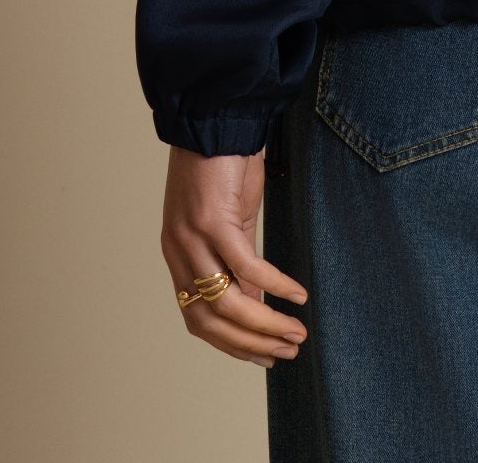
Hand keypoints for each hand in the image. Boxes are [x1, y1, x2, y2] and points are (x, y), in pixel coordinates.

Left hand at [160, 146, 309, 367]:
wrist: (215, 119)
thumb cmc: (223, 167)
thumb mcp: (229, 222)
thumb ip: (236, 264)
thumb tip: (255, 304)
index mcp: (179, 256)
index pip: (198, 319)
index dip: (230, 345)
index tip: (263, 358)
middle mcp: (180, 253)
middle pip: (211, 320)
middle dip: (251, 344)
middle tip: (286, 352)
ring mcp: (194, 239)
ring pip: (228, 302)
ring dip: (265, 325)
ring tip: (296, 332)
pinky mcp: (214, 220)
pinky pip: (247, 265)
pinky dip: (274, 284)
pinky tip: (297, 293)